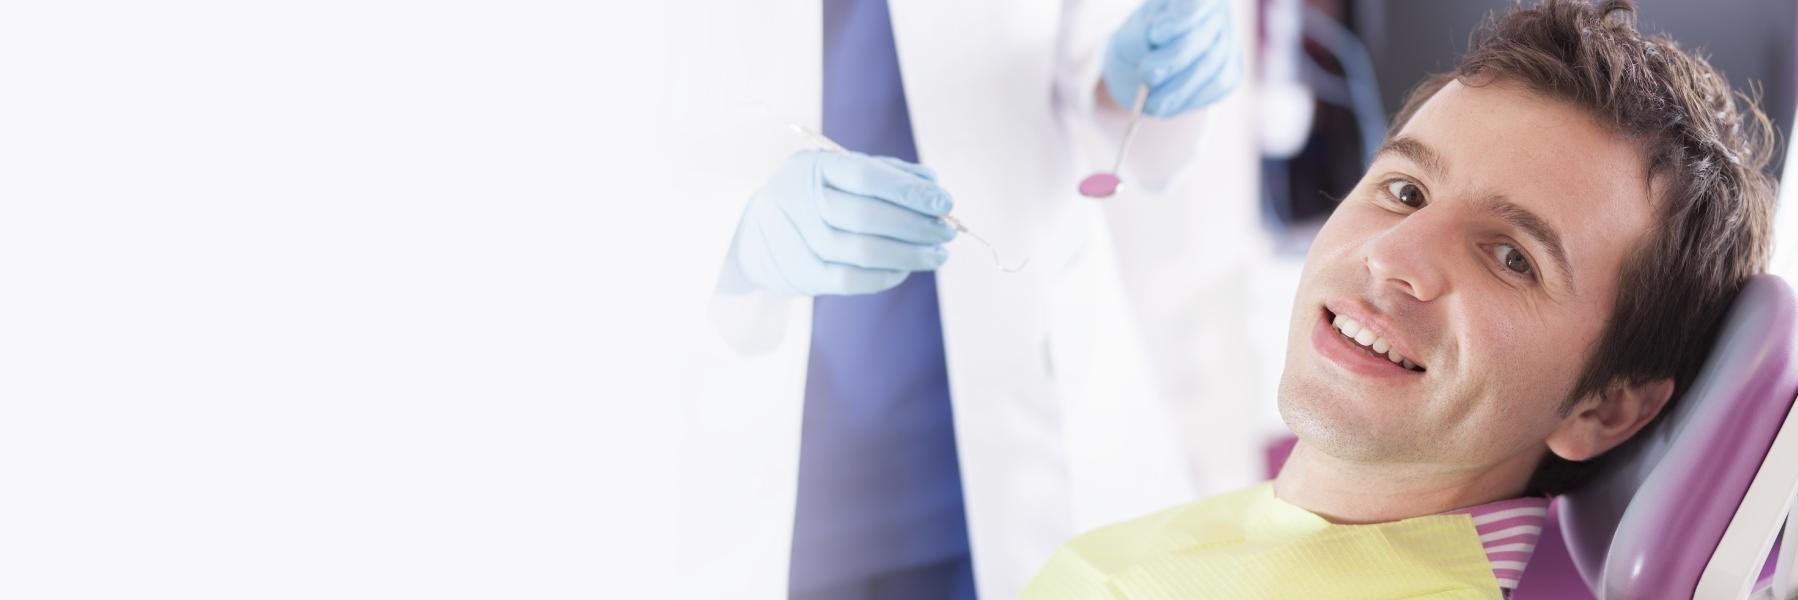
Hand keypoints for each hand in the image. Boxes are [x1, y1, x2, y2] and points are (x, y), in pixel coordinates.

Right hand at [727, 149, 956, 295]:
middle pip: (867, 216)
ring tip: (938, 255)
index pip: (866, 176)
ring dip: (910, 255)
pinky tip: (907, 268)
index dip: (908, 191)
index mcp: (814, 167)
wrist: (754, 232)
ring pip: (863, 253)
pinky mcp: (802, 274)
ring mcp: (798, 240)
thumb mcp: (839, 171)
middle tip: (947, 232)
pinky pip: (853, 281)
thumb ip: (886, 172)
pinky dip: (887, 275)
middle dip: (916, 226)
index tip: (945, 203)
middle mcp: (801, 201)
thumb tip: (933, 184)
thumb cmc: (813, 195)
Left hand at [1103, 0, 1243, 116]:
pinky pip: (1216, 87)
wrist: (1147, 64)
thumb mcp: (1130, 34)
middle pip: (1200, 38)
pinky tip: (1168, 103)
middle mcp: (1217, 12)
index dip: (1179, 20)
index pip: (1197, 1)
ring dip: (1176, 90)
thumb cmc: (1139, 43)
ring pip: (1209, 67)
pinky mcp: (1232, 70)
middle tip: (1145, 74)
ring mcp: (1229, 41)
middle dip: (1170, 62)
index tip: (1156, 35)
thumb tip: (1156, 55)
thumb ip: (1140, 38)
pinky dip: (1189, 99)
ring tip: (1150, 101)